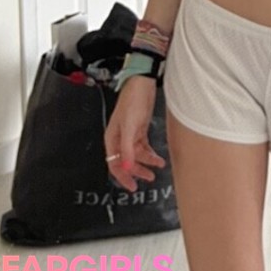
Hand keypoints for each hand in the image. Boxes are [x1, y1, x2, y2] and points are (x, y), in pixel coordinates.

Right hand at [103, 77, 167, 192]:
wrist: (142, 84)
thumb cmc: (133, 102)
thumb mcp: (130, 127)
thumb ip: (128, 148)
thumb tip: (127, 168)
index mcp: (112, 139)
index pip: (114, 165)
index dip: (123, 177)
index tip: (132, 187)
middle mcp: (119, 139)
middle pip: (126, 161)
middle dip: (137, 171)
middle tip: (149, 178)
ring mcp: (130, 134)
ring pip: (136, 155)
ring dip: (147, 162)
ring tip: (158, 166)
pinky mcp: (139, 129)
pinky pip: (143, 147)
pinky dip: (150, 153)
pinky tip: (158, 157)